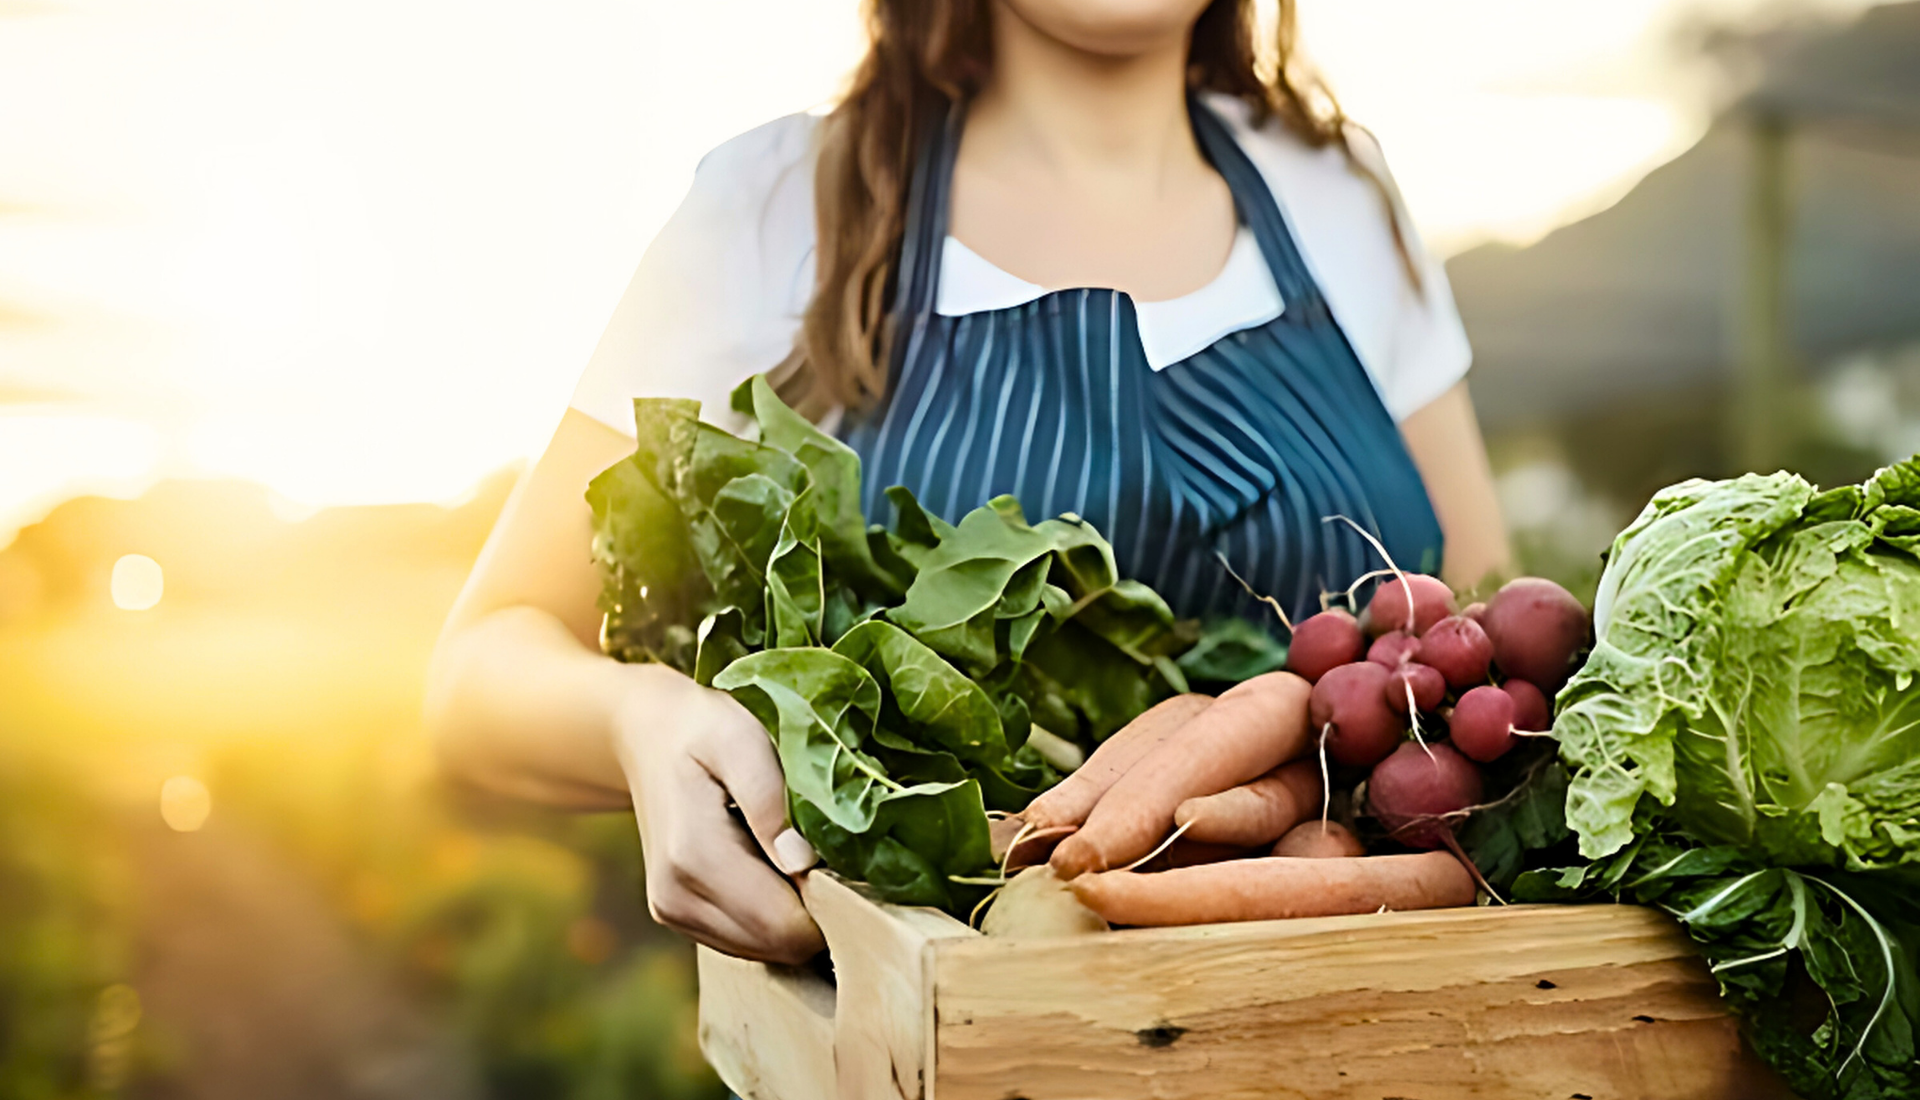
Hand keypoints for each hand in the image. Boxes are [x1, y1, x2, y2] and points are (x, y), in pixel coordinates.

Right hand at [612, 669, 825, 963]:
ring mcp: (673, 912)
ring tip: (798, 854)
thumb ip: (770, 800)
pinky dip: (771, 915)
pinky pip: (745, 940)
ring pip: (764, 950)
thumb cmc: (703, 729)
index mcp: (694, 856)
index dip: (832, 906)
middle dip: (818, 913)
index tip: (851, 864)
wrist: (647, 734)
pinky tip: (773, 867)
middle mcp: (676, 897)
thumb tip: (802, 862)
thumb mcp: (742, 741)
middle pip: (777, 945)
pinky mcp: (678, 916)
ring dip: (795, 915)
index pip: (782, 925)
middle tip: (834, 855)